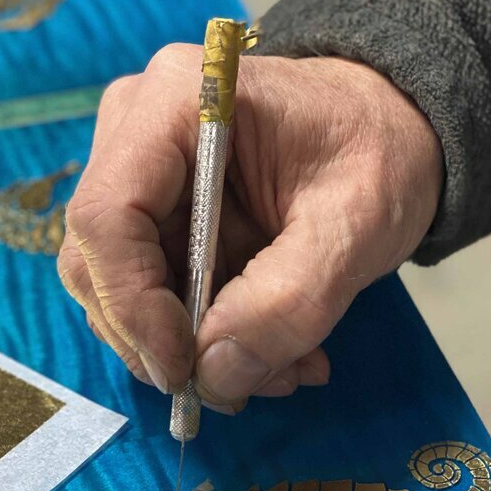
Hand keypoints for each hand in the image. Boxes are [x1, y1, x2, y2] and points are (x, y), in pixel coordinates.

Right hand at [58, 46, 441, 408]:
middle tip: (241, 386)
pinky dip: (207, 338)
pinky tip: (272, 352)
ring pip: (122, 291)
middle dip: (162, 341)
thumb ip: (288, 300)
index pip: (107, 218)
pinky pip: (154, 295)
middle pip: (100, 261)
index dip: (133, 305)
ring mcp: (140, 175)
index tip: (187, 367)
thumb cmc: (379, 152)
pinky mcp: (157, 215)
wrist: (391, 131)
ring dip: (191, 350)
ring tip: (279, 369)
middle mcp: (137, 131)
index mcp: (178, 104)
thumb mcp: (356, 226)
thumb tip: (213, 375)